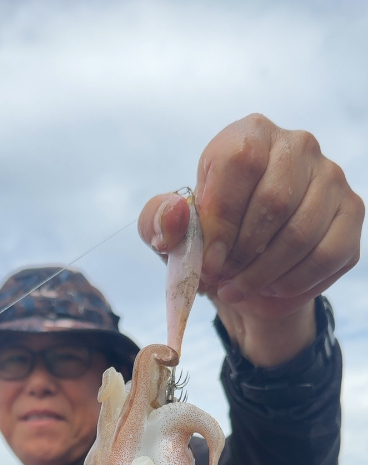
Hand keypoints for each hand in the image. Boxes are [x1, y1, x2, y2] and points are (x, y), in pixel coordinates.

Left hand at [138, 114, 363, 364]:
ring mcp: (330, 177)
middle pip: (275, 202)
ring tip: (242, 289)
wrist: (249, 270)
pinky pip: (328, 255)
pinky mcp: (351, 212)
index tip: (209, 262)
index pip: (239, 163)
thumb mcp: (171, 235)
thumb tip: (174, 213)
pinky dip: (295, 282)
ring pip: (302, 234)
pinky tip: (273, 287)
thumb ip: (157, 221)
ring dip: (265, 275)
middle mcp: (297, 145)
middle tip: (225, 280)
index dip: (221, 221)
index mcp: (249, 136)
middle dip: (244, 255)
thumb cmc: (208, 242)